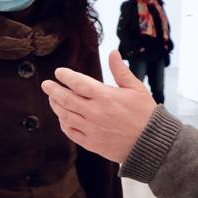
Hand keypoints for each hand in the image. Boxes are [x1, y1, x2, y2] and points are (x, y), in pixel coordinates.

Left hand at [41, 51, 156, 163]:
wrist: (151, 144)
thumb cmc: (146, 115)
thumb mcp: (136, 88)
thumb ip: (121, 71)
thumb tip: (113, 53)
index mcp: (105, 96)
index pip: (78, 83)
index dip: (66, 76)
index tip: (59, 72)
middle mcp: (94, 112)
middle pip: (66, 99)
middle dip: (53, 90)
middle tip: (46, 85)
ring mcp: (91, 129)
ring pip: (65, 115)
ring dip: (56, 106)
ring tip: (52, 99)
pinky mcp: (91, 143)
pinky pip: (71, 132)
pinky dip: (64, 123)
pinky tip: (62, 118)